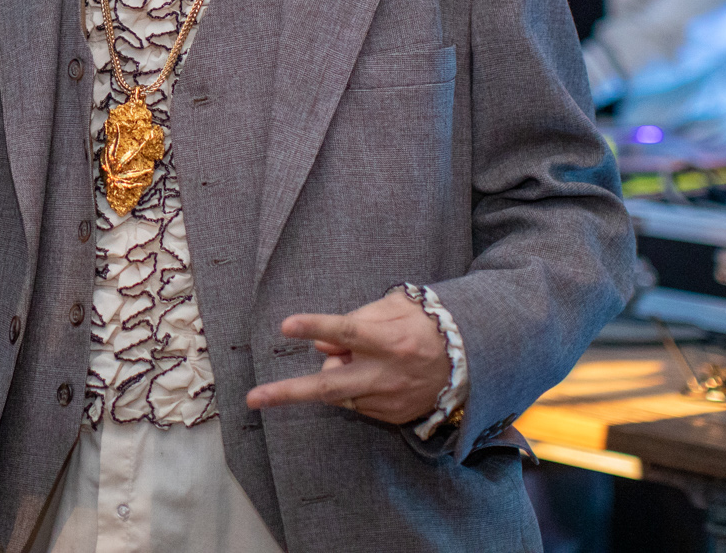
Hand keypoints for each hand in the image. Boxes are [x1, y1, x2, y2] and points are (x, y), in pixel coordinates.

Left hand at [245, 290, 448, 424]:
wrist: (471, 359)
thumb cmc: (425, 323)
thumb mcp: (394, 308)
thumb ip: (355, 322)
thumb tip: (320, 348)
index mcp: (389, 339)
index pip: (346, 331)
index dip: (315, 327)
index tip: (286, 326)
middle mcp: (388, 373)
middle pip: (330, 385)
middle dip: (288, 392)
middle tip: (254, 398)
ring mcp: (391, 399)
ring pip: (340, 395)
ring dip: (330, 379)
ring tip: (352, 358)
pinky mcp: (394, 417)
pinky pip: (358, 405)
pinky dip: (352, 389)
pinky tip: (371, 374)